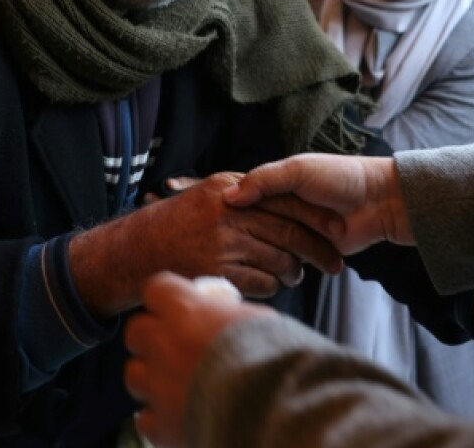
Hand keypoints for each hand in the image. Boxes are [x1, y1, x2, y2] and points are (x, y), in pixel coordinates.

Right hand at [69, 172, 342, 315]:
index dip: (315, 215)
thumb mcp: (208, 195)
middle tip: (335, 262)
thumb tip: (282, 199)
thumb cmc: (175, 226)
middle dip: (317, 248)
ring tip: (298, 274)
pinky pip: (261, 282)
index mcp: (229, 187)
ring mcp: (222, 241)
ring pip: (278, 259)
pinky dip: (272, 286)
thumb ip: (242, 192)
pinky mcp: (217, 270)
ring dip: (293, 270)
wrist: (134, 252)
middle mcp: (227, 210)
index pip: (285, 199)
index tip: (339, 227)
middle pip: (288, 230)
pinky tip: (271, 284)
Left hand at [124, 272, 273, 447]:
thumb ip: (229, 316)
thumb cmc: (273, 357)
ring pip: (134, 375)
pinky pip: (145, 417)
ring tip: (176, 383)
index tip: (180, 306)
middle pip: (136, 331)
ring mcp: (157, 386)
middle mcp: (162, 344)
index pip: (156, 289)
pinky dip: (159, 417)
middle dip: (151, 337)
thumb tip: (226, 317)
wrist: (273, 410)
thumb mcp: (257, 321)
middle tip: (173, 346)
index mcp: (185, 310)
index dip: (167, 298)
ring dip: (151, 377)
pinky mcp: (161, 424)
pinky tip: (179, 415)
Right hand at [224, 154, 410, 254]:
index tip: (234, 223)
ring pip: (271, 254)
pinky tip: (289, 273)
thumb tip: (229, 199)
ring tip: (292, 259)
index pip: (245, 205)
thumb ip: (264, 180)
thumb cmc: (340, 177)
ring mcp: (292, 235)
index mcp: (274, 188)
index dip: (242, 214)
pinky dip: (287, 272)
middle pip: (258, 233)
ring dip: (281, 259)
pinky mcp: (307, 256)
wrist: (381, 201)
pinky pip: (285, 269)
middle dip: (269, 238)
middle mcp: (279, 213)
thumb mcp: (299, 169)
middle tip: (279, 241)